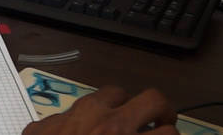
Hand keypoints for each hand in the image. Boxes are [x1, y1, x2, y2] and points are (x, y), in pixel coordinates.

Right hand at [22, 86, 179, 134]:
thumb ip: (52, 124)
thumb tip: (58, 121)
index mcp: (89, 112)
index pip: (115, 93)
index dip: (124, 103)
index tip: (125, 113)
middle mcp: (115, 124)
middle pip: (154, 100)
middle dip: (160, 110)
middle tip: (159, 121)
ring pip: (170, 132)